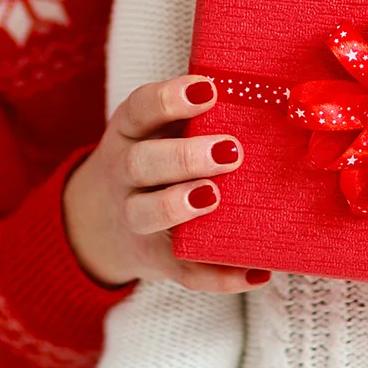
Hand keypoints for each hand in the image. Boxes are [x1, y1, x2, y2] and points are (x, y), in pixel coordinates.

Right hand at [63, 74, 266, 292]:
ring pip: (147, 214)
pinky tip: (257, 272)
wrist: (102, 218)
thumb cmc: (154, 152)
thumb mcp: (157, 126)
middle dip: (184, 157)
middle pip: (142, 163)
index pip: (141, 108)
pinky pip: (183, 271)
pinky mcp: (154, 259)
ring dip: (180, 205)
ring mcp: (135, 219)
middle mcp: (124, 174)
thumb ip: (195, 112)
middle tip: (229, 151)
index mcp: (129, 131)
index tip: (208, 90)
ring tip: (215, 197)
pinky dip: (219, 276)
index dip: (170, 98)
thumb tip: (265, 92)